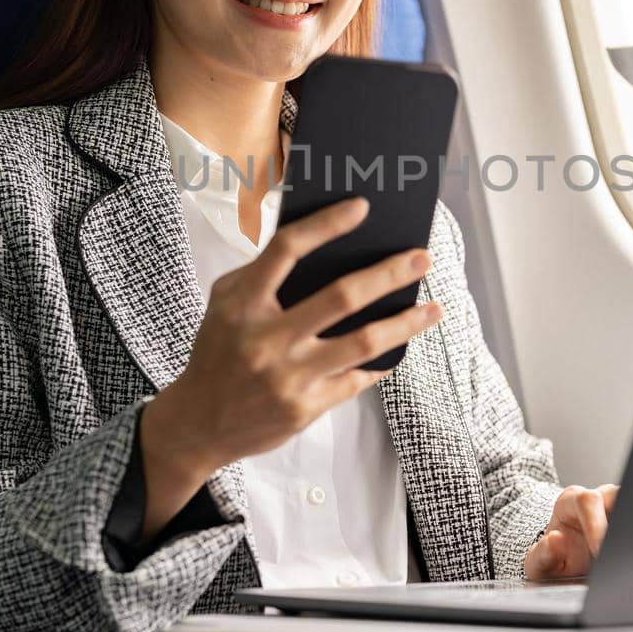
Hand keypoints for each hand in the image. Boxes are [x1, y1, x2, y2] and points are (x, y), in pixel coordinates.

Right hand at [140, 196, 444, 536]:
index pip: (286, 250)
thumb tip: (322, 246)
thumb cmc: (220, 351)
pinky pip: (357, 377)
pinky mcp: (305, 407)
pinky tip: (399, 347)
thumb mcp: (225, 304)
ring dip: (405, 322)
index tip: (362, 208)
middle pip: (341, 296)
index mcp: (243, 303)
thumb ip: (262, 274)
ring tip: (433, 308)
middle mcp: (266, 338)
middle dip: (389, 273)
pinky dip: (382, 361)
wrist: (200, 423)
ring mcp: (288, 376)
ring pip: (363, 342)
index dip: (325, 224)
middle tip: (421, 258)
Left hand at [523, 484, 619, 579]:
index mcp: (571, 501)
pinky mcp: (631, 520)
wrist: (564, 569)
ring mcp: (617, 508)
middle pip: (618, 495)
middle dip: (625, 521)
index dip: (597, 525)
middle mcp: (596, 498)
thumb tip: (555, 540)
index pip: (588, 502)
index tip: (599, 552)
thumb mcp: (538, 564)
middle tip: (627, 553)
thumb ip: (543, 554)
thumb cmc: (551, 562)